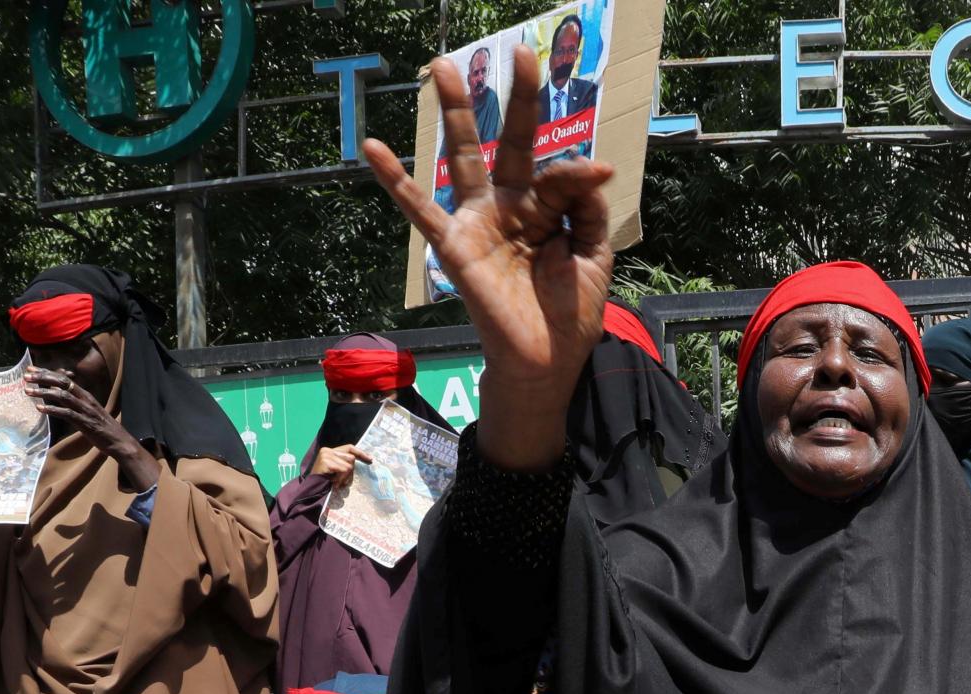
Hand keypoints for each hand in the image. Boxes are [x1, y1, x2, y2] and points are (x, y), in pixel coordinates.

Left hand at [26, 368, 160, 489]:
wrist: (119, 441)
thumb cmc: (103, 428)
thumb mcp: (88, 411)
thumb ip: (74, 403)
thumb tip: (58, 397)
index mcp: (85, 395)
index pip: (64, 379)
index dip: (46, 373)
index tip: (31, 369)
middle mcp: (85, 399)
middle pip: (62, 383)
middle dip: (43, 378)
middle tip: (26, 375)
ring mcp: (85, 410)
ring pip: (62, 395)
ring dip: (44, 392)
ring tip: (28, 390)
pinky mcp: (85, 422)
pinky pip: (66, 413)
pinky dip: (52, 410)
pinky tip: (39, 408)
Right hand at [311, 444, 370, 480]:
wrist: (311, 489)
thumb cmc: (325, 481)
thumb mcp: (336, 469)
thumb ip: (344, 462)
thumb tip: (365, 459)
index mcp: (330, 450)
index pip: (349, 448)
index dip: (360, 453)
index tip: (370, 459)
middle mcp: (327, 450)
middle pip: (351, 458)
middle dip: (350, 472)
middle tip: (342, 480)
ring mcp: (326, 455)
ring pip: (349, 465)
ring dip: (345, 477)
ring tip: (336, 481)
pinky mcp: (326, 461)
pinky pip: (344, 470)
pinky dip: (342, 478)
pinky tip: (334, 482)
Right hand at [360, 48, 614, 470]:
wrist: (546, 362)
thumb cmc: (569, 313)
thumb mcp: (593, 258)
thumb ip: (590, 213)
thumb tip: (590, 168)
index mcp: (547, 209)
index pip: (561, 174)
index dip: (579, 171)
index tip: (600, 170)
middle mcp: (510, 206)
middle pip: (509, 142)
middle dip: (516, 100)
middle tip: (520, 53)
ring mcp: (479, 221)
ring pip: (463, 157)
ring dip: (454, 113)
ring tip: (440, 67)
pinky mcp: (454, 245)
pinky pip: (419, 208)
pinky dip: (394, 179)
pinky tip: (371, 147)